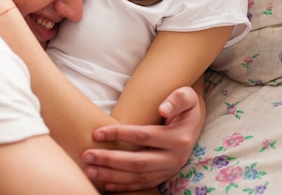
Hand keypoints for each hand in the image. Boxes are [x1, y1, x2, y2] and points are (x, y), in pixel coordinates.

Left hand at [82, 86, 203, 191]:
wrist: (195, 122)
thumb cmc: (185, 106)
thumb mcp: (188, 96)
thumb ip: (178, 99)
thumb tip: (163, 108)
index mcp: (178, 138)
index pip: (143, 136)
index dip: (119, 135)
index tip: (96, 133)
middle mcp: (175, 157)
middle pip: (137, 162)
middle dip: (109, 160)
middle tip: (87, 155)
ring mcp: (170, 169)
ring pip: (137, 177)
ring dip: (111, 175)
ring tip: (89, 171)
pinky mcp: (165, 176)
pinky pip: (143, 184)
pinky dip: (124, 186)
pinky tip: (106, 184)